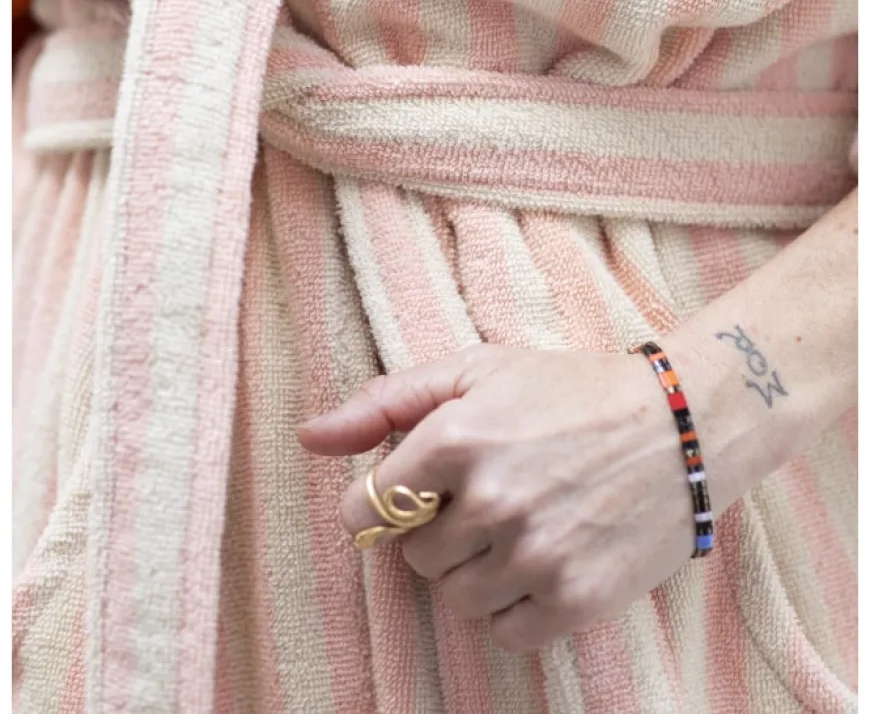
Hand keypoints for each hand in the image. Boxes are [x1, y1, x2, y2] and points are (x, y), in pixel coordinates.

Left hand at [298, 344, 697, 652]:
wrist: (681, 427)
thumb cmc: (569, 391)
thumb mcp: (476, 370)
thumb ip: (384, 401)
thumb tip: (307, 437)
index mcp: (455, 437)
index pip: (365, 509)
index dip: (385, 500)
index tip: (417, 490)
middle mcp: (489, 501)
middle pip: (412, 555)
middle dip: (437, 527)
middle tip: (487, 492)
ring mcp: (534, 555)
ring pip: (455, 596)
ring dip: (474, 567)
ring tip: (519, 521)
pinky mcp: (573, 599)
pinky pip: (504, 629)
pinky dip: (514, 602)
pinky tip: (543, 556)